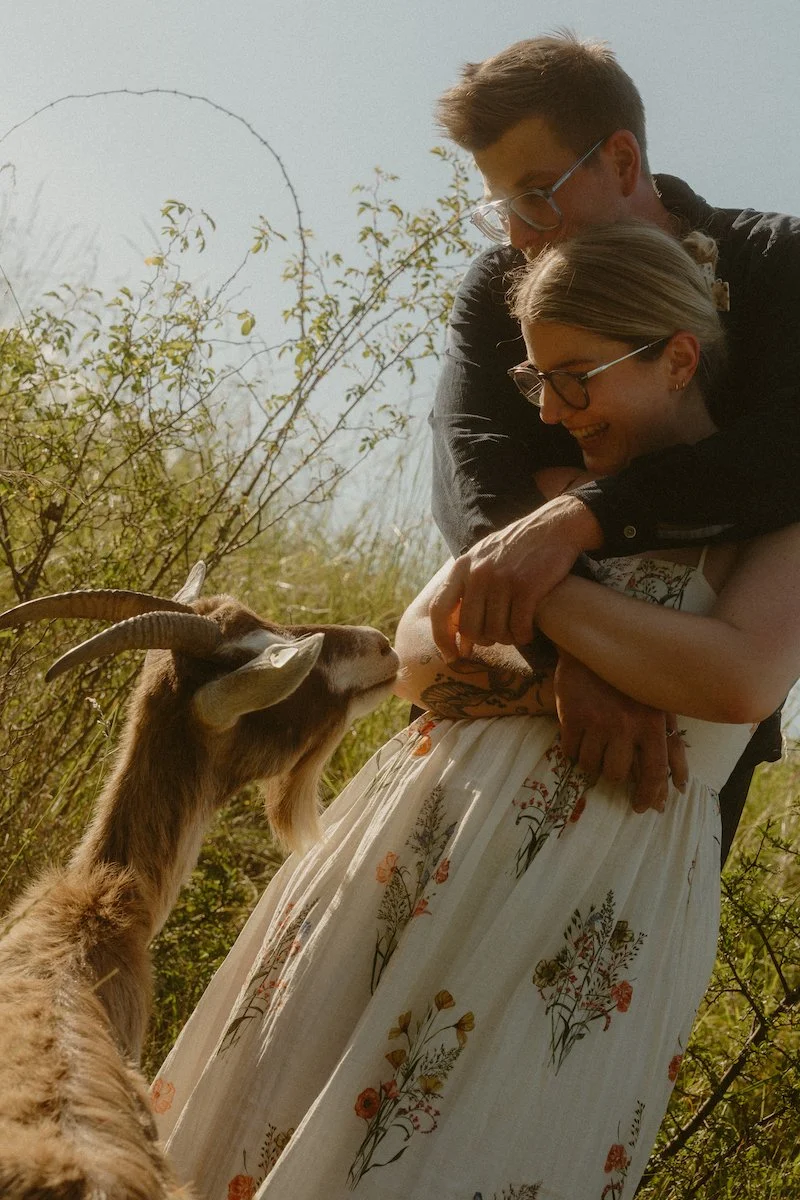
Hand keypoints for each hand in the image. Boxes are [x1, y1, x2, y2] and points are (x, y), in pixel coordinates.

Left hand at [429, 495, 602, 660]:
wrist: (554, 526)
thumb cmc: (518, 549)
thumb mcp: (482, 558)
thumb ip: (467, 588)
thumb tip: (458, 635)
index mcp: (462, 567)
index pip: (439, 609)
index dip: (442, 638)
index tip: (452, 655)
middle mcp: (478, 573)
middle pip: (469, 627)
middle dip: (483, 640)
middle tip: (497, 638)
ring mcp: (502, 580)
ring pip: (495, 631)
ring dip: (507, 639)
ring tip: (516, 630)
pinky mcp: (527, 587)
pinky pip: (518, 628)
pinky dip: (523, 636)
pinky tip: (528, 630)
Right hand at [554, 652, 688, 811]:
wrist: (593, 646)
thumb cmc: (632, 681)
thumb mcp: (659, 707)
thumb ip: (673, 745)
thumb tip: (681, 787)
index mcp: (652, 723)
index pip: (653, 772)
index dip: (648, 796)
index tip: (641, 808)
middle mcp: (626, 725)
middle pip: (617, 774)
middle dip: (613, 774)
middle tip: (611, 763)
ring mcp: (597, 721)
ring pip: (591, 766)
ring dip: (591, 763)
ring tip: (594, 747)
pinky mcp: (571, 716)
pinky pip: (570, 752)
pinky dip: (573, 752)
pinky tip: (578, 739)